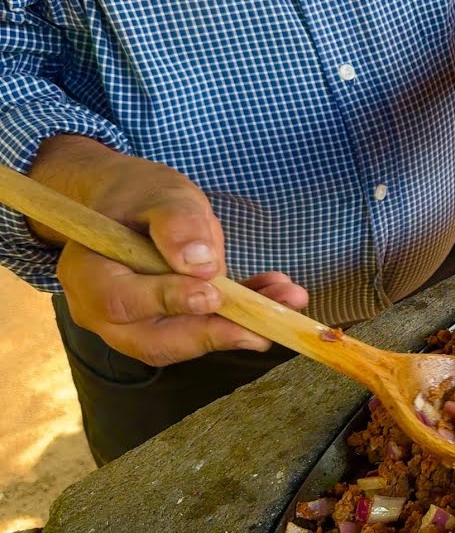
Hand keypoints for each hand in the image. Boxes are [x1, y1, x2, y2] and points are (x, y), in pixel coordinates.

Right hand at [29, 136, 307, 365]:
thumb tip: (200, 264)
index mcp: (87, 273)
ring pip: (185, 340)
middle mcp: (101, 311)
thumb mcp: (160, 194)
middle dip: (216, 332)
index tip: (214, 294)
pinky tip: (279, 295)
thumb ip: (177, 224)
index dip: (170, 301)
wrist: (134, 204)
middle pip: (155, 340)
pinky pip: (203, 330)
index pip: (123, 301)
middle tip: (268, 321)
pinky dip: (243, 316)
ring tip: (287, 299)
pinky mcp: (168, 326)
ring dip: (240, 325)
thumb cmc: (140, 195)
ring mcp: (134, 325)